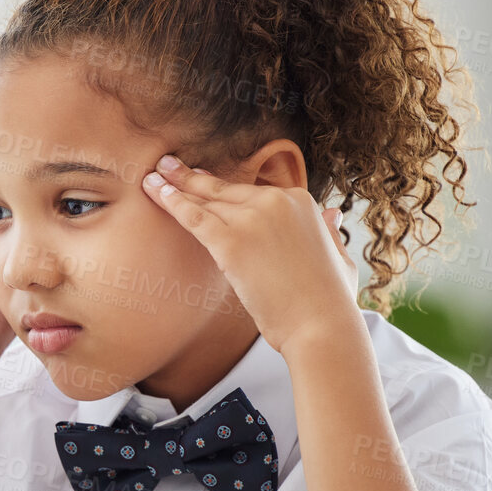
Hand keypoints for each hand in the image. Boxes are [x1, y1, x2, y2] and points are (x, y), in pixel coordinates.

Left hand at [140, 155, 359, 352]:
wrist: (323, 325)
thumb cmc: (331, 300)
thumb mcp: (339, 256)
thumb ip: (329, 232)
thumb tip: (332, 215)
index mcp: (300, 201)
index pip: (249, 192)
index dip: (221, 188)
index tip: (201, 180)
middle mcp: (276, 202)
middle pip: (223, 190)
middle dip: (191, 177)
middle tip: (166, 165)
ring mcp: (253, 219)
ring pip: (205, 200)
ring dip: (174, 187)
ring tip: (152, 177)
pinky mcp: (232, 242)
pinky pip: (194, 218)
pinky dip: (171, 203)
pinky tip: (154, 193)